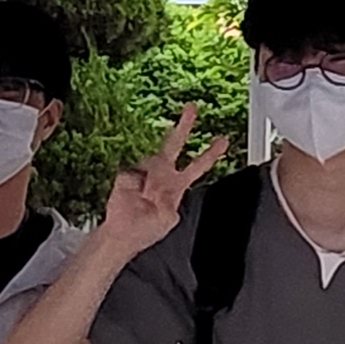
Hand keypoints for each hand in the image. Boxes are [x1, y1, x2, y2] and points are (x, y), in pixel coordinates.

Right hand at [102, 104, 227, 255]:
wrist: (121, 235)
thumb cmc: (145, 230)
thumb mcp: (167, 220)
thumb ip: (170, 204)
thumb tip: (164, 190)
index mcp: (176, 186)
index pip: (197, 165)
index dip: (210, 154)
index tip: (223, 140)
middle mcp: (162, 174)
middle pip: (175, 144)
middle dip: (184, 126)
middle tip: (193, 108)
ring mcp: (144, 172)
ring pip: (152, 158)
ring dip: (153, 174)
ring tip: (148, 195)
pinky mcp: (126, 174)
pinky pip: (132, 174)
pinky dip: (135, 185)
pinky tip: (135, 195)